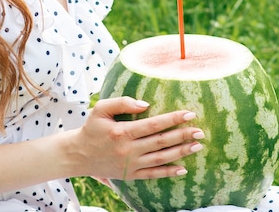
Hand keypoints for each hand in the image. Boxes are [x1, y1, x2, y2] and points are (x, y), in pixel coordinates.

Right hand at [72, 97, 204, 179]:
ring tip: (196, 146)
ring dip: (181, 153)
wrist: (78, 155)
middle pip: (161, 142)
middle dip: (182, 135)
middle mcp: (128, 150)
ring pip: (160, 159)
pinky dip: (168, 173)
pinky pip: (153, 175)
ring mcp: (130, 164)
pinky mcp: (130, 175)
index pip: (153, 124)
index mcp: (122, 132)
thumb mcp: (101, 109)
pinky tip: (183, 169)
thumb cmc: (91, 128)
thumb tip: (145, 104)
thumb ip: (122, 103)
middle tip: (200, 131)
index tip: (189, 113)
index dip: (173, 119)